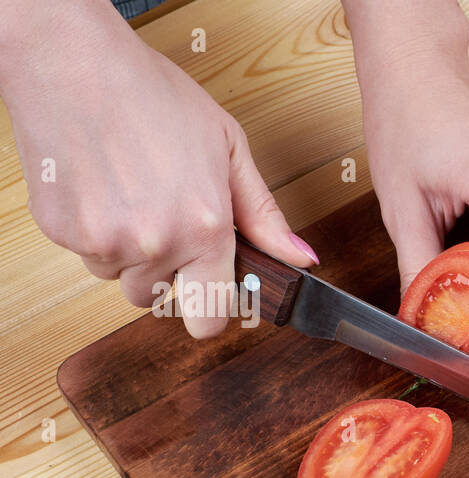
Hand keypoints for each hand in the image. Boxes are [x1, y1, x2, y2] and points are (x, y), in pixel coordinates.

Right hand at [0, 1, 317, 336]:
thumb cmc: (152, 95)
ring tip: (131, 193)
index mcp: (205, 229)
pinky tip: (100, 185)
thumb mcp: (228, 148)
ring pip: (119, 277)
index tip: (210, 294)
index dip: (211, 311)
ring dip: (127, 252)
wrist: (71, 62)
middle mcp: (156, 244)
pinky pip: (85, 254)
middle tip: (164, 218)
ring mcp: (105, 242)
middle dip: (166, 272)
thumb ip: (263, 214)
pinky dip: (92, 230)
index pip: (210, 320)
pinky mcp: (63, 232)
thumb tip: (301, 260)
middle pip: (160, 300)